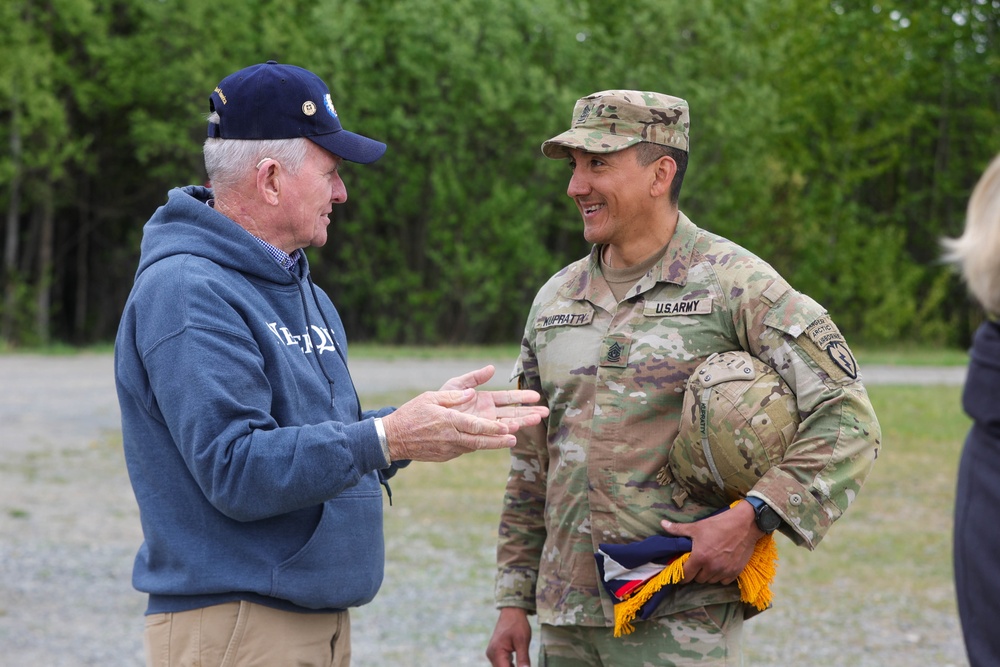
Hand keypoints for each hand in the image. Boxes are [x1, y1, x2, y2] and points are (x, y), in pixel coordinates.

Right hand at [381, 376, 546, 462]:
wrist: (393, 439)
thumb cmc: (411, 413)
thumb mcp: (430, 397)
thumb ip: (452, 396)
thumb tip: (471, 393)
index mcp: (448, 421)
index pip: (475, 426)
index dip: (493, 428)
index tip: (508, 427)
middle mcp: (450, 437)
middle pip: (479, 440)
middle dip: (499, 440)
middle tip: (515, 439)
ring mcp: (448, 448)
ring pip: (475, 447)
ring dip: (493, 444)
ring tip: (509, 441)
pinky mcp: (445, 455)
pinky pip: (465, 449)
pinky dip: (477, 445)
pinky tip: (488, 441)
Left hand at [440, 365, 548, 432]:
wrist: (425, 420)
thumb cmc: (439, 401)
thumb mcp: (455, 386)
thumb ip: (473, 378)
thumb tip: (491, 368)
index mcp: (484, 400)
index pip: (507, 398)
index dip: (521, 397)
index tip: (536, 396)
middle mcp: (486, 414)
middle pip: (511, 413)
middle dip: (528, 412)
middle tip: (545, 412)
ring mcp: (482, 425)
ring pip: (505, 424)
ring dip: (521, 422)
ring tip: (537, 420)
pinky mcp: (476, 436)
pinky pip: (492, 435)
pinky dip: (503, 434)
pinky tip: (515, 433)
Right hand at [486, 607, 531, 666]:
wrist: (511, 612)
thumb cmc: (517, 624)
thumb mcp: (522, 641)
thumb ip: (523, 659)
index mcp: (497, 652)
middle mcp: (492, 654)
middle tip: (524, 665)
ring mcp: (492, 653)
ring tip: (521, 663)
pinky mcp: (495, 652)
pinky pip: (501, 663)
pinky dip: (509, 665)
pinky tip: (518, 664)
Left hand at [660, 501, 762, 584]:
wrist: (745, 525)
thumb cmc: (719, 524)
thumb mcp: (697, 527)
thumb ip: (678, 529)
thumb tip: (662, 524)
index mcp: (700, 558)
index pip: (686, 575)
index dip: (682, 575)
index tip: (682, 572)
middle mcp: (712, 568)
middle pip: (698, 579)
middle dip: (696, 573)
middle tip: (697, 563)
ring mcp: (724, 571)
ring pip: (711, 581)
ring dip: (708, 575)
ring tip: (708, 563)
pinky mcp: (736, 572)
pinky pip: (724, 581)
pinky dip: (721, 576)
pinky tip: (720, 566)